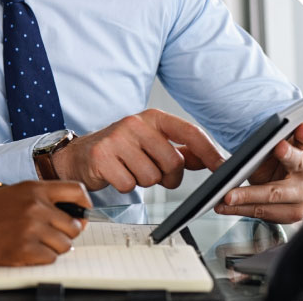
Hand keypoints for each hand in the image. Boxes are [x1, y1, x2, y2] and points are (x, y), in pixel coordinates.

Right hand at [0, 181, 89, 266]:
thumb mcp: (9, 193)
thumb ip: (38, 198)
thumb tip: (71, 213)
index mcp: (32, 188)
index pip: (76, 191)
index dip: (83, 204)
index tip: (81, 213)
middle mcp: (35, 206)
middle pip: (75, 225)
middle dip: (65, 233)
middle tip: (49, 235)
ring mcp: (31, 229)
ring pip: (65, 245)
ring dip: (53, 248)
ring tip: (33, 243)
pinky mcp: (25, 251)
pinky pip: (51, 259)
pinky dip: (41, 259)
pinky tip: (24, 251)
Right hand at [51, 109, 223, 192]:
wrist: (78, 155)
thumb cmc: (119, 150)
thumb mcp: (151, 144)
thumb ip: (181, 151)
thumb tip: (212, 159)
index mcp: (152, 118)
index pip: (190, 132)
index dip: (210, 152)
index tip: (224, 168)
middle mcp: (134, 123)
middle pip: (173, 162)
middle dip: (168, 176)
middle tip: (153, 172)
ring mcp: (116, 139)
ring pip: (152, 177)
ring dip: (144, 182)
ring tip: (130, 171)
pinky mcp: (101, 157)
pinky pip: (130, 185)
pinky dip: (125, 185)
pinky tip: (116, 175)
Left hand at [216, 123, 302, 222]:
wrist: (286, 185)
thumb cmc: (276, 160)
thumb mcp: (272, 145)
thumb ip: (263, 138)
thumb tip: (236, 140)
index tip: (299, 127)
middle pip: (295, 166)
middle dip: (285, 157)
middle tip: (260, 158)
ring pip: (274, 194)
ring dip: (247, 197)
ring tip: (226, 196)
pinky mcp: (293, 213)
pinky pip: (264, 212)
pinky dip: (241, 209)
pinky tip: (224, 206)